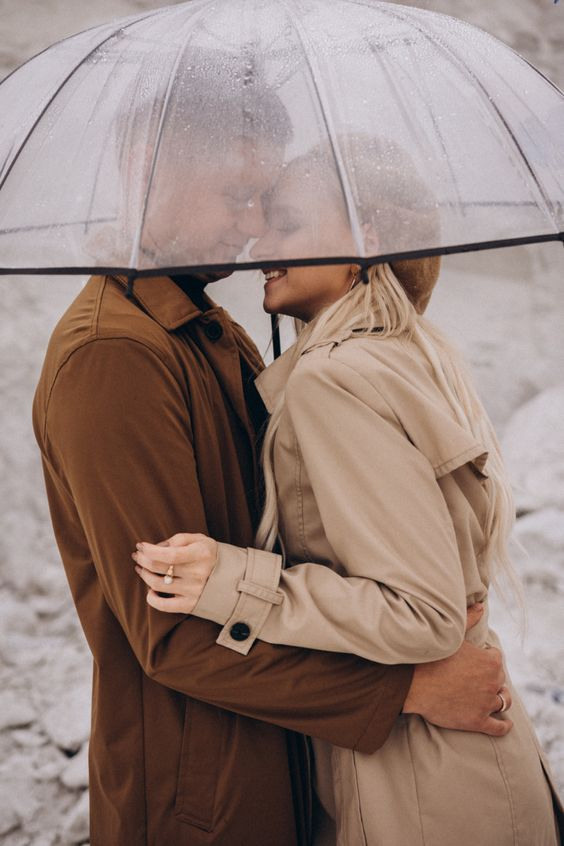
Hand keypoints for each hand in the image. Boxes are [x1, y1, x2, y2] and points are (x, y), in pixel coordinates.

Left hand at [132, 533, 217, 613]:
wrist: (235, 580)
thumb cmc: (212, 556)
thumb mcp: (201, 540)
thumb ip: (179, 539)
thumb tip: (156, 546)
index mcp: (201, 554)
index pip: (167, 554)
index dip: (149, 550)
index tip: (140, 545)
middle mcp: (198, 574)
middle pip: (159, 568)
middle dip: (143, 559)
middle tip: (138, 555)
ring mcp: (194, 591)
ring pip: (157, 584)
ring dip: (144, 575)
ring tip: (142, 568)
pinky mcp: (190, 606)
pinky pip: (163, 605)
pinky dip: (151, 598)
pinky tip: (150, 590)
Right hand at [402, 603, 512, 736]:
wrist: (413, 684)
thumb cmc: (431, 657)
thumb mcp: (453, 635)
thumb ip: (469, 619)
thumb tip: (481, 606)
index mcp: (491, 661)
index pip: (496, 658)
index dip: (486, 658)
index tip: (475, 660)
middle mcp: (493, 682)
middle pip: (499, 680)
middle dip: (491, 678)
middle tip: (477, 679)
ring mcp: (486, 703)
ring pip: (502, 702)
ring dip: (499, 699)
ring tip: (495, 699)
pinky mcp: (478, 722)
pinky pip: (498, 727)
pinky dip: (503, 726)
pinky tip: (505, 724)